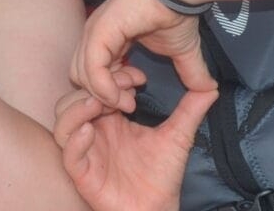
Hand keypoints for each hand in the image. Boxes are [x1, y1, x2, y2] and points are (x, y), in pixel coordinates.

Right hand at [54, 78, 217, 210]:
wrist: (157, 208)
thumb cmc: (162, 175)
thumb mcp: (178, 136)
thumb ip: (190, 111)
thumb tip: (212, 86)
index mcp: (111, 119)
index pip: (97, 87)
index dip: (112, 76)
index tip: (137, 78)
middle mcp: (93, 131)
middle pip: (72, 98)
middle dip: (93, 88)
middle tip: (121, 92)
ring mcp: (86, 151)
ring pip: (62, 122)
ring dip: (76, 108)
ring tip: (97, 104)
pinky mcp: (83, 174)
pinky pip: (68, 154)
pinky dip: (74, 139)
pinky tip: (90, 131)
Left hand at [73, 0, 214, 108]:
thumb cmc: (176, 12)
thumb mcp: (182, 51)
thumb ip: (190, 72)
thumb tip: (210, 90)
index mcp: (106, 38)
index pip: (91, 72)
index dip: (110, 91)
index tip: (134, 98)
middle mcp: (93, 35)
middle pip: (82, 77)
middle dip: (105, 97)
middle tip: (131, 102)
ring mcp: (93, 32)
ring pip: (83, 77)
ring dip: (107, 97)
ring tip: (131, 99)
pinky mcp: (98, 32)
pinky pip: (92, 70)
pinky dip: (105, 90)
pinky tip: (123, 97)